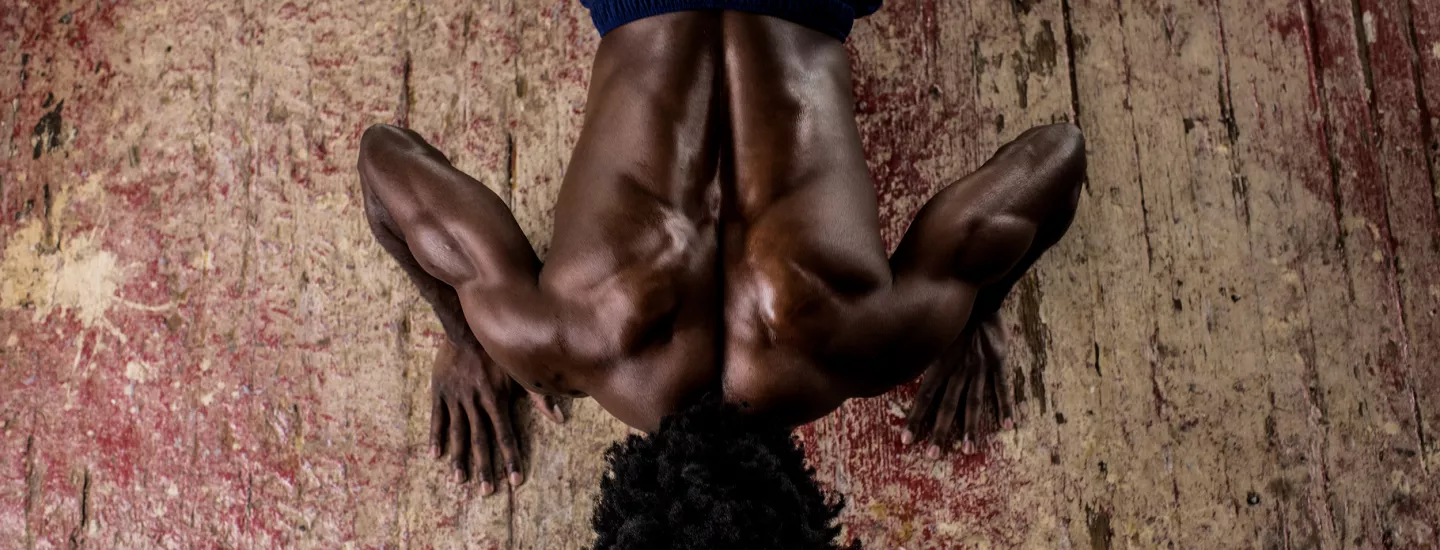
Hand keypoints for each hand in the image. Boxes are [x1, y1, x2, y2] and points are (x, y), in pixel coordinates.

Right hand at [428, 341, 564, 492]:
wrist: (465, 328)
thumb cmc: (496, 350)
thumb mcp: (519, 371)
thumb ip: (538, 396)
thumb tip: (560, 418)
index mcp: (497, 399)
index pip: (506, 435)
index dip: (511, 458)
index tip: (515, 480)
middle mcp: (476, 402)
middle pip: (481, 440)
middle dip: (485, 467)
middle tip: (486, 491)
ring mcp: (456, 398)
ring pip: (458, 433)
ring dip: (459, 458)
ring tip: (459, 480)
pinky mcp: (439, 392)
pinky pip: (437, 418)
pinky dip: (436, 437)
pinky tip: (435, 455)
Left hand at [901, 313, 1012, 456]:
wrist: (977, 295)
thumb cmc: (951, 317)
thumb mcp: (932, 336)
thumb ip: (923, 357)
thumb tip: (896, 369)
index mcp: (940, 363)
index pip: (924, 396)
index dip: (915, 418)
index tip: (906, 440)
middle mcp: (958, 368)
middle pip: (947, 405)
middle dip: (940, 432)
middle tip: (933, 456)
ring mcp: (980, 366)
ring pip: (974, 402)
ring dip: (971, 428)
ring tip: (968, 450)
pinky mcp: (1000, 362)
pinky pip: (1002, 387)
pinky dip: (1005, 407)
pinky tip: (1007, 426)